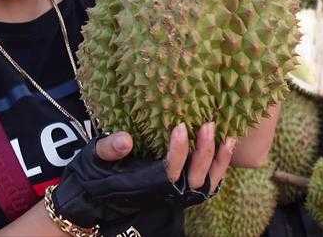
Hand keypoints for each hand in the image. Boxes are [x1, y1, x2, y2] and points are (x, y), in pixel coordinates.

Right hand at [51, 122, 236, 231]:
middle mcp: (166, 193)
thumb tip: (125, 139)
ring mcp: (177, 194)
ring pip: (206, 183)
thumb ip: (108, 149)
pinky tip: (227, 147)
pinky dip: (221, 168)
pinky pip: (209, 184)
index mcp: (145, 185)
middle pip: (193, 177)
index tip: (181, 126)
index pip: (169, 171)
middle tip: (209, 124)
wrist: (97, 199)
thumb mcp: (94, 159)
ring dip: (219, 161)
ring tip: (228, 137)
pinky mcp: (183, 190)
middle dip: (204, 151)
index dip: (178, 150)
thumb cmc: (95, 174)